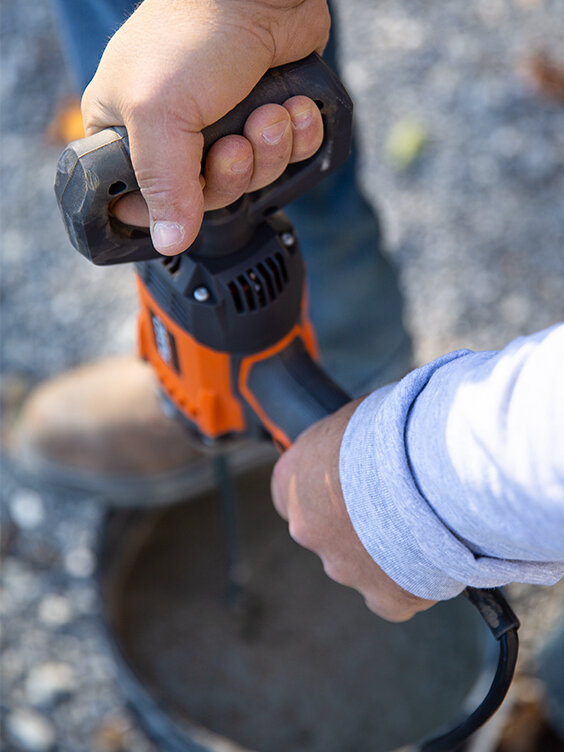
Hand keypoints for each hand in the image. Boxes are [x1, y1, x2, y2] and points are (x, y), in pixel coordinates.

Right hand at [81, 0, 329, 254]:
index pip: (142, 203)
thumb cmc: (192, 33)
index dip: (170, 211)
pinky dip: (299, 136)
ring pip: (254, 178)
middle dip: (234, 173)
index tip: (188, 198)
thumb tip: (168, 243)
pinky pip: (291, 155)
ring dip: (270, 151)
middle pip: (210, 198)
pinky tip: (294, 106)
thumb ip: (163, 184)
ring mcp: (226, 126)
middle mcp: (178, 136)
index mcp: (131, 134)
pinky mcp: (270, 114)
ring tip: (271, 113)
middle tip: (239, 140)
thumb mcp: (157, 113)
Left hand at [270, 396, 436, 621]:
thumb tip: (360, 437)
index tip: (353, 481)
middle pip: (327, 532)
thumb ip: (345, 443)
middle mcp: (306, 529)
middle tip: (396, 501)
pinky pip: (392, 597)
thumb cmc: (392, 428)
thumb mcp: (354, 419)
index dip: (325, 489)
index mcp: (291, 482)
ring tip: (424, 522)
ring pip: (360, 564)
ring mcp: (342, 566)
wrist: (429, 468)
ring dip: (384, 550)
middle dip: (355, 522)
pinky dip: (409, 583)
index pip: (294, 493)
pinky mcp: (383, 596)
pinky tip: (432, 559)